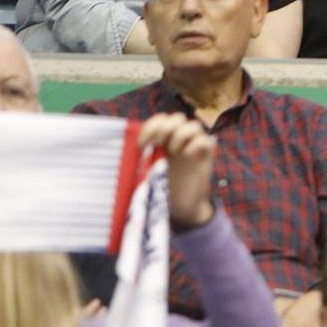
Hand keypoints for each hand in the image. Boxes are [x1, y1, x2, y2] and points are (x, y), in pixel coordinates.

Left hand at [138, 113, 215, 229]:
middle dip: (166, 126)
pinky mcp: (206, 157)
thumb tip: (120, 154)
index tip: (142, 144)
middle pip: (177, 117)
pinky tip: (188, 154)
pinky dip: (196, 144)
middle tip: (159, 142)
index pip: (160, 120)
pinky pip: (207, 140)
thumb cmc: (160, 192)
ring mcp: (193, 148)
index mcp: (163, 142)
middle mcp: (179, 141)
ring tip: (175, 150)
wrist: (181, 209)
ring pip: (193, 125)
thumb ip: (139, 162)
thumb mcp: (145, 175)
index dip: (150, 126)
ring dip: (182, 134)